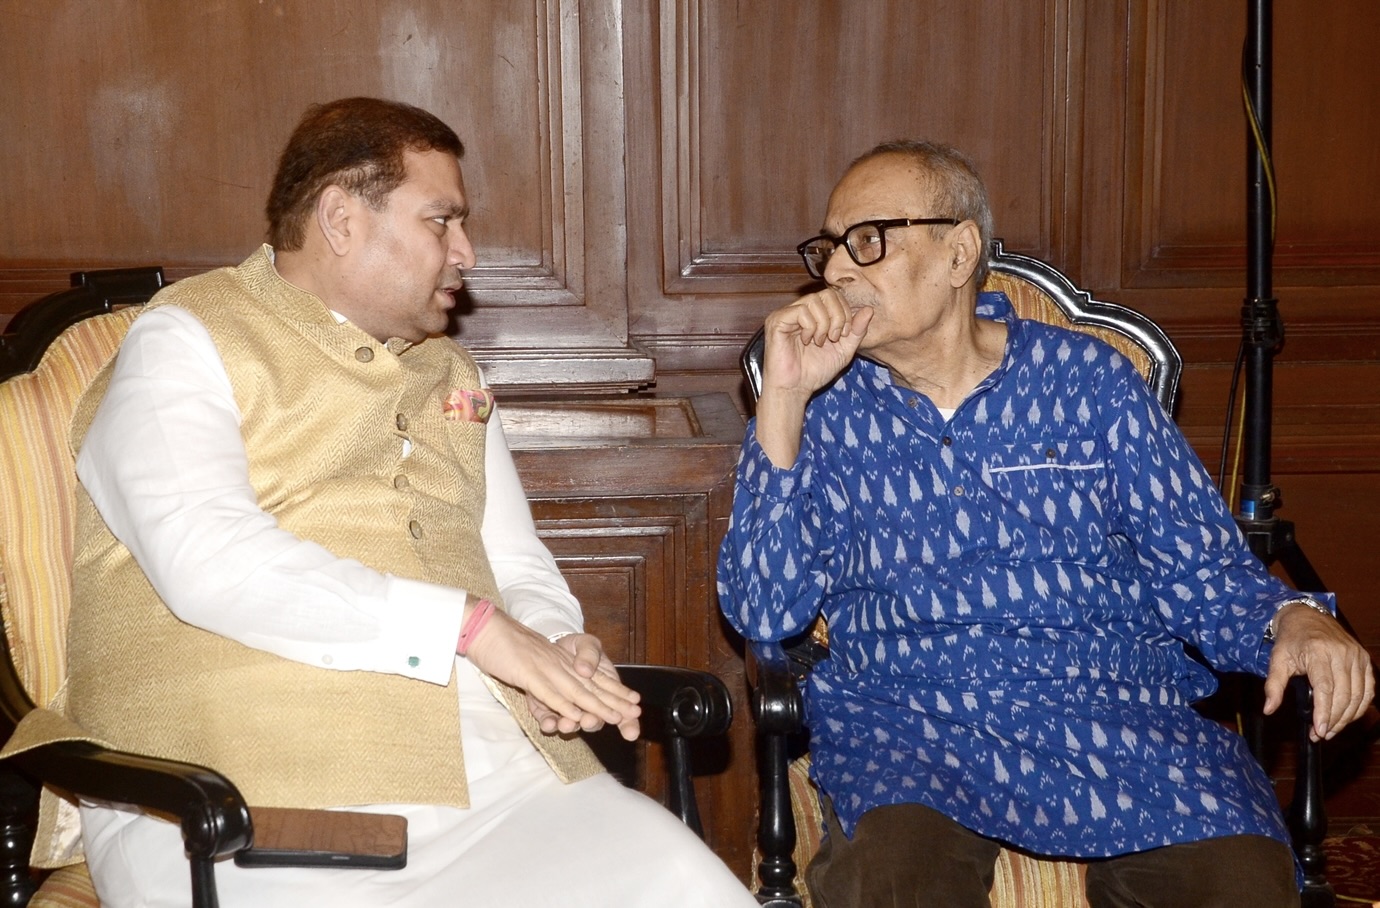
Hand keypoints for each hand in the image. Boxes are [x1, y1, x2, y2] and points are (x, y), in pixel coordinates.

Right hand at [463, 611, 641, 738]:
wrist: (485, 626)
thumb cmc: (507, 645)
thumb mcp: (535, 659)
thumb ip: (550, 676)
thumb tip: (565, 690)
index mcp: (562, 660)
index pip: (594, 677)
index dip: (616, 690)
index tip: (635, 702)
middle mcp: (559, 663)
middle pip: (591, 685)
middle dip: (614, 701)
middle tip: (635, 712)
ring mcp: (544, 667)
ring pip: (575, 690)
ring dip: (595, 707)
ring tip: (614, 718)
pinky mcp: (527, 673)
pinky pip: (548, 692)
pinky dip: (563, 704)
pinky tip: (576, 714)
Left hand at [526, 635, 641, 741]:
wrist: (552, 646)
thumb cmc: (576, 649)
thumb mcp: (587, 644)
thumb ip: (589, 654)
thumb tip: (586, 670)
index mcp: (605, 689)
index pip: (622, 711)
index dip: (629, 724)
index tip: (631, 733)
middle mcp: (588, 704)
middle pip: (596, 721)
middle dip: (593, 722)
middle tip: (590, 720)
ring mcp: (568, 709)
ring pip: (572, 724)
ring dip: (570, 726)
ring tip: (566, 724)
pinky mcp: (547, 708)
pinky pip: (549, 721)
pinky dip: (549, 724)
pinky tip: (547, 723)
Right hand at [755, 290, 873, 467]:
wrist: (795, 389)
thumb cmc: (815, 371)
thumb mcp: (844, 350)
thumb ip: (856, 331)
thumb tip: (869, 310)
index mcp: (814, 314)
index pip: (834, 295)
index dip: (845, 312)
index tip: (843, 335)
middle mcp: (799, 310)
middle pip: (827, 294)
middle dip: (837, 316)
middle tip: (834, 338)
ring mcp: (786, 314)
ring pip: (814, 301)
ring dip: (824, 324)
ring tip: (819, 342)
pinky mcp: (777, 321)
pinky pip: (800, 311)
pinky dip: (809, 327)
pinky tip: (807, 341)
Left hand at [1263, 603, 1374, 740]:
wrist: (1306, 616)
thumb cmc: (1291, 639)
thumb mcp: (1277, 659)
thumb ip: (1273, 686)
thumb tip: (1268, 710)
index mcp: (1318, 652)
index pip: (1325, 689)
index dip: (1324, 713)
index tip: (1318, 731)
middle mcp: (1342, 653)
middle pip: (1344, 696)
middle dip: (1333, 720)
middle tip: (1321, 734)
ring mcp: (1356, 656)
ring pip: (1358, 696)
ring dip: (1346, 718)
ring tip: (1331, 730)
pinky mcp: (1364, 659)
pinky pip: (1368, 689)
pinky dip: (1359, 707)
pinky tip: (1347, 717)